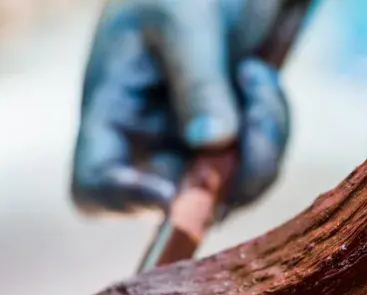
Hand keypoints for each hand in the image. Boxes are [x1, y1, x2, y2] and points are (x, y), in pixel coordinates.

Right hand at [71, 0, 290, 214]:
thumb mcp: (184, 19)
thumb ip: (198, 81)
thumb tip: (212, 144)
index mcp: (112, 111)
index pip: (95, 187)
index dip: (125, 203)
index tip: (171, 194)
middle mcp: (149, 140)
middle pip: (179, 202)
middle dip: (225, 173)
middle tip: (253, 112)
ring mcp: (193, 145)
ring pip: (231, 192)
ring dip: (260, 145)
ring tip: (256, 75)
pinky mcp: (234, 141)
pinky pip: (260, 164)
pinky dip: (271, 127)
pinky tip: (259, 75)